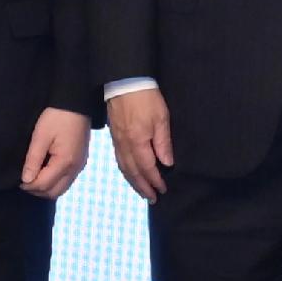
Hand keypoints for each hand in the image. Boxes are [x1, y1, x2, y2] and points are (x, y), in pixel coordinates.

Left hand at [21, 107, 89, 198]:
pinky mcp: (80, 161)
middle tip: (24, 180)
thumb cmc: (57, 117)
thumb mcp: (41, 136)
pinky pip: (66, 180)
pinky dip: (54, 181)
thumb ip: (33, 160)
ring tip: (33, 176)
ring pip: (61, 189)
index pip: (43, 185)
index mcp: (65, 162)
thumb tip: (26, 180)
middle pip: (54, 192)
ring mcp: (79, 166)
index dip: (28, 185)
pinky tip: (45, 171)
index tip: (17, 179)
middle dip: (37, 190)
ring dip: (46, 187)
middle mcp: (75, 168)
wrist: (77, 103)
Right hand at [107, 86, 173, 201]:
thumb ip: (163, 143)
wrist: (125, 82)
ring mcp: (117, 141)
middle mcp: (125, 145)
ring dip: (133, 181)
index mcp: (137, 142)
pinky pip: (119, 159)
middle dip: (143, 187)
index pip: (147, 168)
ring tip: (142, 191)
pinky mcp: (114, 136)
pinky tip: (130, 173)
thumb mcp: (161, 119)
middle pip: (133, 172)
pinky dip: (125, 170)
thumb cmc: (147, 98)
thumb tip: (167, 164)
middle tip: (152, 198)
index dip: (155, 181)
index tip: (163, 190)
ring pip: (124, 167)